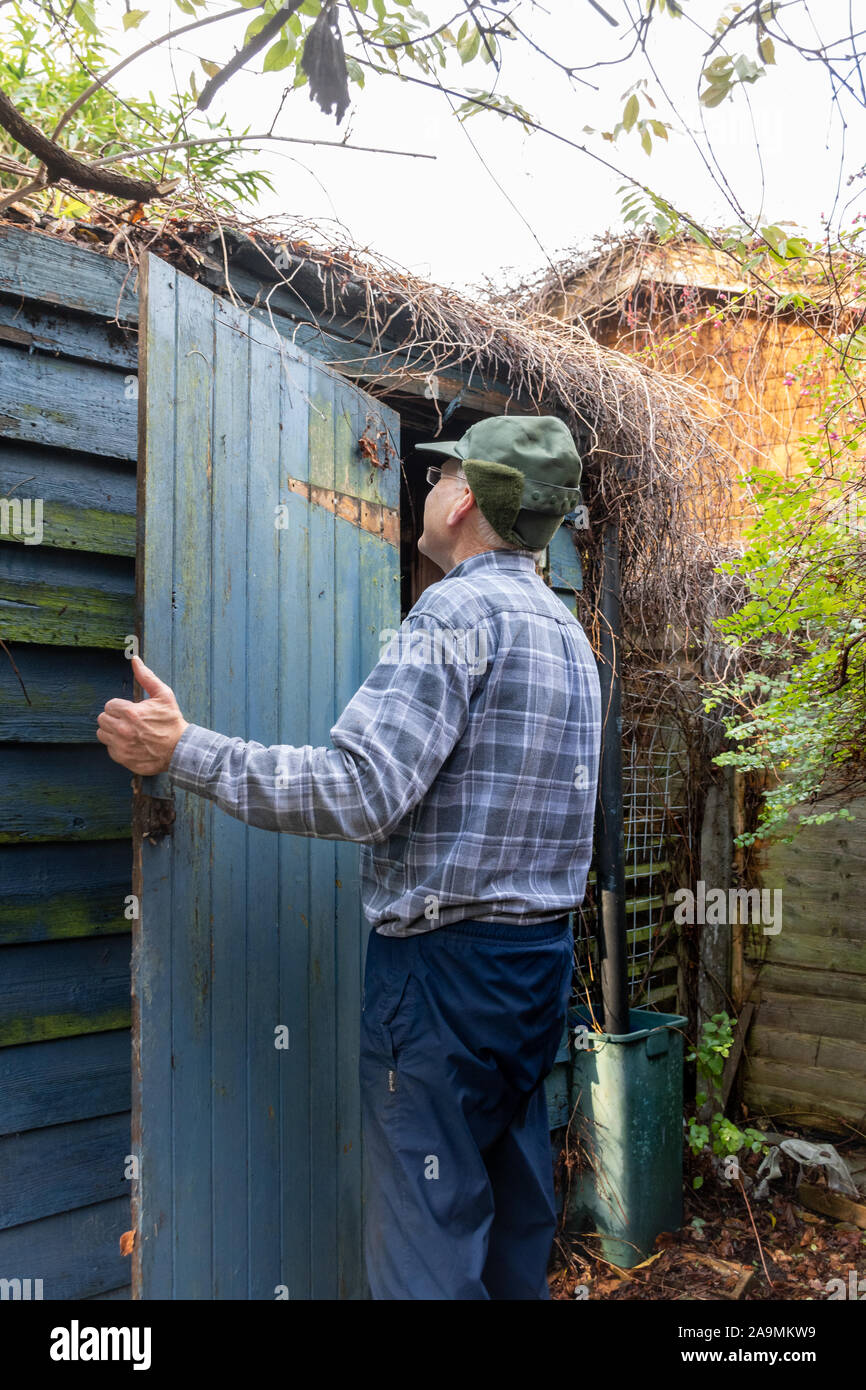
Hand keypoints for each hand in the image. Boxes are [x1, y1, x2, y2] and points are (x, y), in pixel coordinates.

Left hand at [97, 654, 187, 773]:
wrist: (180, 749)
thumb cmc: (171, 721)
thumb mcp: (163, 695)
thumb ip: (146, 677)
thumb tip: (135, 660)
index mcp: (130, 713)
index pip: (109, 705)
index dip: (120, 707)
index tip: (130, 710)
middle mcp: (123, 730)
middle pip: (102, 719)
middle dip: (114, 718)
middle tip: (128, 720)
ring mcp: (122, 746)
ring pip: (102, 734)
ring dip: (112, 732)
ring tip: (128, 731)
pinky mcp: (123, 758)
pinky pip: (109, 749)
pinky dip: (117, 746)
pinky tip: (131, 743)